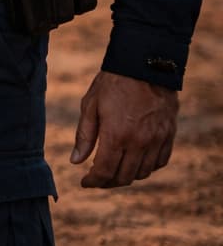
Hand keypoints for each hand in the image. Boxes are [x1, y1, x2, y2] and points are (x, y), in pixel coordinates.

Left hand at [71, 70, 178, 187]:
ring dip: (127, 176)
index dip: (93, 182)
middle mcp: (139, 142)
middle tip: (98, 178)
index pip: (104, 171)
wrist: (145, 64)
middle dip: (108, 182)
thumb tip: (76, 161)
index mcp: (116, 135)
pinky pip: (160, 161)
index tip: (85, 182)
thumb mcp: (91, 105)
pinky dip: (147, 167)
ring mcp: (156, 139)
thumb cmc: (114, 82)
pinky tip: (136, 161)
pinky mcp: (169, 134)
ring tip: (116, 169)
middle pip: (124, 177)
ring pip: (143, 172)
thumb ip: (84, 136)